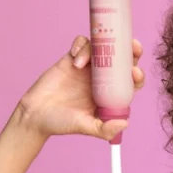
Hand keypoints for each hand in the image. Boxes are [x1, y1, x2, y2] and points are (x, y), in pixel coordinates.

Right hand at [18, 35, 145, 141]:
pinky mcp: (73, 58)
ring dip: (102, 46)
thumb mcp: (85, 127)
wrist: (36, 114)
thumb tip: (125, 123)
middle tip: (133, 46)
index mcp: (110, 95)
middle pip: (123, 60)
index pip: (130, 82)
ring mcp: (89, 68)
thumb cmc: (61, 123)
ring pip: (104, 47)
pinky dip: (82, 45)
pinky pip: (83, 43)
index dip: (137, 76)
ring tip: (84, 62)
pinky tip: (75, 58)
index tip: (135, 72)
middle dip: (131, 51)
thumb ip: (104, 129)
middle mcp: (103, 80)